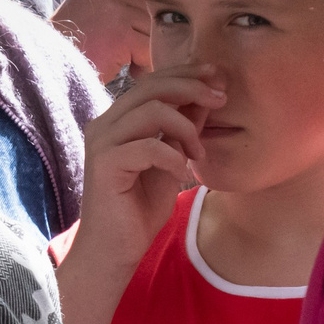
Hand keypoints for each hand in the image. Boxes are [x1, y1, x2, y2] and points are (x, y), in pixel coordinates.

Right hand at [51, 0, 152, 84]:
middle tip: (128, 55)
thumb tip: (162, 12)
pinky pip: (150, 48)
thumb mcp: (95, 12)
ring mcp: (115, 7)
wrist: (48, 67)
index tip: (123, 38)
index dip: (140, 21)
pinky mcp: (120, 32)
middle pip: (151, 11)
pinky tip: (127, 68)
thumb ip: (122, 4)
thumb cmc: (73, 47)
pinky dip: (144, 64)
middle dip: (145, 36)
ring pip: (154, 30)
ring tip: (125, 62)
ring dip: (146, 51)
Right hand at [74, 64, 222, 262]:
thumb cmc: (139, 210)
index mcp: (117, 121)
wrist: (116, 250)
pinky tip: (182, 174)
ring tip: (198, 153)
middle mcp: (104, 125)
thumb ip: (183, 129)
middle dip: (192, 88)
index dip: (186, 73)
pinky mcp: (104, 164)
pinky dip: (173, 157)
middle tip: (221, 99)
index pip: (151, 82)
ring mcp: (101, 143)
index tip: (217, 77)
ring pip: (152, 110)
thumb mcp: (172, 161)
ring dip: (186, 128)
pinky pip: (149, 146)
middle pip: (151, 87)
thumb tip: (206, 95)